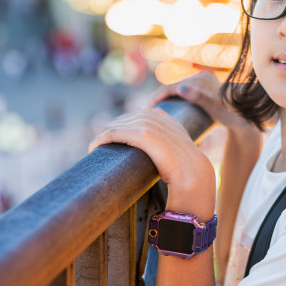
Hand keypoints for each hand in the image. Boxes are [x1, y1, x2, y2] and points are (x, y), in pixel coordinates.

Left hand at [88, 107, 215, 218]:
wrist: (192, 171)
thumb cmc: (183, 165)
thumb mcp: (175, 145)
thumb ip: (165, 140)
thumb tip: (157, 151)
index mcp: (161, 114)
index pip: (133, 115)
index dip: (120, 126)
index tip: (112, 138)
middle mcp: (153, 114)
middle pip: (122, 119)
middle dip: (109, 130)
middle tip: (99, 145)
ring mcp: (148, 123)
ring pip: (115, 125)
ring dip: (102, 136)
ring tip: (94, 147)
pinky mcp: (142, 134)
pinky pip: (113, 133)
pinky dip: (101, 140)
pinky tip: (93, 147)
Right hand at [149, 71, 257, 135]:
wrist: (250, 117)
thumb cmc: (234, 114)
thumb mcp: (216, 107)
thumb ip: (200, 97)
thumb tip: (181, 88)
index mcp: (200, 80)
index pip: (172, 87)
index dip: (158, 97)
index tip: (147, 110)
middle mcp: (201, 78)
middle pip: (173, 88)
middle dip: (159, 99)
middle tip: (147, 113)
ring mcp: (203, 83)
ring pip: (178, 91)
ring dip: (166, 100)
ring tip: (155, 113)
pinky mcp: (205, 89)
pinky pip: (184, 93)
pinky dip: (175, 100)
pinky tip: (169, 109)